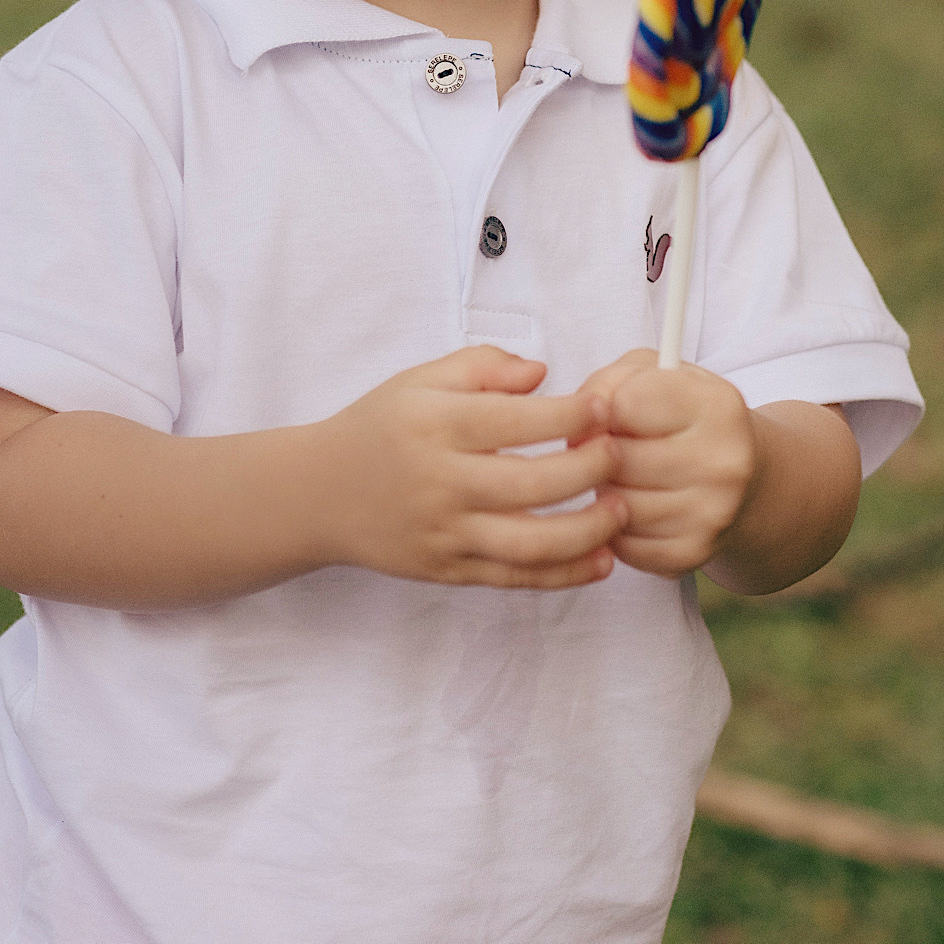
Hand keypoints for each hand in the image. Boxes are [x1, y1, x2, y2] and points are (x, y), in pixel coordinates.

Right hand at [316, 346, 626, 589]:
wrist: (321, 493)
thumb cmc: (380, 427)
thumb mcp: (419, 379)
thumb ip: (482, 366)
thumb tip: (541, 374)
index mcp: (435, 425)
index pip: (514, 420)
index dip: (568, 413)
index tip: (603, 406)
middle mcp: (441, 482)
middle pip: (532, 483)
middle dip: (590, 469)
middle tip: (620, 454)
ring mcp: (445, 533)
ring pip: (530, 542)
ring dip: (588, 530)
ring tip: (622, 510)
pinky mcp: (448, 570)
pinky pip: (515, 578)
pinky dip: (564, 574)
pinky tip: (600, 559)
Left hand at [571, 349, 756, 578]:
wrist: (746, 480)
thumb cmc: (685, 417)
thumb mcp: (655, 375)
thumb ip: (609, 384)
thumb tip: (576, 430)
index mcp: (717, 406)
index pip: (626, 403)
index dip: (602, 406)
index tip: (609, 411)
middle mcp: (723, 462)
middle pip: (616, 458)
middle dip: (598, 451)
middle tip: (608, 447)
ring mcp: (712, 513)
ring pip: (615, 503)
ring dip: (604, 489)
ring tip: (622, 475)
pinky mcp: (692, 552)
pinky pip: (622, 542)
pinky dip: (616, 526)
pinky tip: (633, 506)